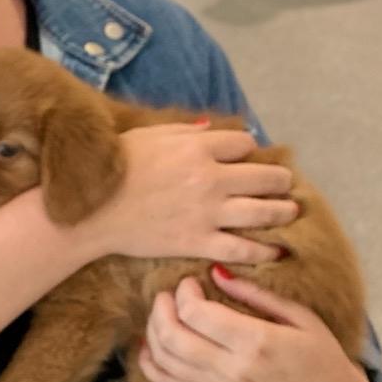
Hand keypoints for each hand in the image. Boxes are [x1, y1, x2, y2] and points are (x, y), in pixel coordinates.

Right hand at [84, 124, 296, 264]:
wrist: (91, 211)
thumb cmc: (114, 167)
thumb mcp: (147, 136)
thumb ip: (184, 131)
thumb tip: (212, 130)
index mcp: (197, 148)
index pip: (245, 145)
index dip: (249, 151)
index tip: (246, 159)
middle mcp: (210, 179)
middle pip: (267, 178)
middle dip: (280, 181)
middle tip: (283, 186)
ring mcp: (207, 213)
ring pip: (264, 213)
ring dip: (283, 212)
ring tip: (289, 213)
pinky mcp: (198, 242)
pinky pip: (243, 249)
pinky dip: (265, 251)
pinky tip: (276, 251)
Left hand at [140, 269, 375, 381]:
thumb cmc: (323, 360)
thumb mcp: (301, 318)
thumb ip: (257, 294)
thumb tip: (217, 271)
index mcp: (256, 342)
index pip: (197, 313)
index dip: (184, 292)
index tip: (190, 281)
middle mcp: (232, 369)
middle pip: (171, 336)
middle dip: (161, 308)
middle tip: (168, 295)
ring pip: (164, 360)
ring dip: (153, 332)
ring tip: (162, 314)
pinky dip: (150, 365)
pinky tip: (150, 346)